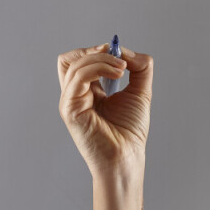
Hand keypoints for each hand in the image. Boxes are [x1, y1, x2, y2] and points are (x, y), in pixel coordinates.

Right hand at [57, 42, 152, 177]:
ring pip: (74, 64)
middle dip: (95, 52)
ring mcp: (70, 102)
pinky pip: (78, 77)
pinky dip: (98, 68)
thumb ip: (139, 69)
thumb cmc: (130, 133)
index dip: (97, 52)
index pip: (81, 61)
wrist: (127, 158)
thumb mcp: (140, 93)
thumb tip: (128, 51)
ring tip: (122, 69)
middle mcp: (75, 95)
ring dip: (101, 59)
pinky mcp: (69, 109)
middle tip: (119, 60)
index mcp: (87, 92)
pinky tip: (117, 74)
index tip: (119, 53)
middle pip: (71, 58)